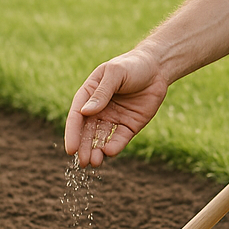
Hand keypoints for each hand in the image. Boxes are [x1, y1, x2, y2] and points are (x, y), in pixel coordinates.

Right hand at [64, 49, 168, 166]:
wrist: (157, 68)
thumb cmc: (132, 65)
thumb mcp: (115, 74)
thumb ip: (102, 93)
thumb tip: (85, 112)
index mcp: (88, 95)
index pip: (76, 116)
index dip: (72, 133)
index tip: (70, 149)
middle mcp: (98, 109)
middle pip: (87, 131)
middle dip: (84, 147)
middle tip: (83, 162)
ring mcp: (114, 118)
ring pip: (101, 138)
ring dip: (96, 150)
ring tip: (94, 162)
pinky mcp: (129, 125)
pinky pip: (119, 138)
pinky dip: (114, 146)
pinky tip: (109, 152)